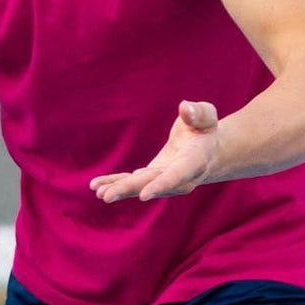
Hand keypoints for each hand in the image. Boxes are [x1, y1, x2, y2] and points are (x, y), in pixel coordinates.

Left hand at [90, 101, 221, 203]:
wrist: (205, 151)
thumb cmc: (205, 129)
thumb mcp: (206, 116)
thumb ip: (199, 113)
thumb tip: (185, 108)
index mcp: (194, 162)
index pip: (177, 175)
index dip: (161, 185)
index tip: (143, 195)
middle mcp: (177, 179)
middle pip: (150, 184)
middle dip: (128, 190)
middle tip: (106, 196)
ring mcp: (162, 181)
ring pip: (138, 186)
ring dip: (118, 190)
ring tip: (99, 192)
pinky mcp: (150, 179)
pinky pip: (132, 182)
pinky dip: (115, 184)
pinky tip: (97, 187)